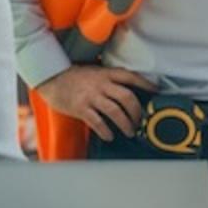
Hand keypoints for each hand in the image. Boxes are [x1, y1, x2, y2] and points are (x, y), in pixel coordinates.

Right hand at [36, 65, 156, 141]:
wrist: (51, 78)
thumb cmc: (74, 76)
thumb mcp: (95, 71)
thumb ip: (109, 78)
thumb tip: (127, 88)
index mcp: (106, 73)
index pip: (130, 76)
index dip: (145, 83)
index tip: (156, 91)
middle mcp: (101, 84)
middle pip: (127, 97)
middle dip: (137, 112)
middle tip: (140, 121)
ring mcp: (91, 96)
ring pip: (115, 111)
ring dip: (125, 124)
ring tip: (130, 131)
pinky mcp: (81, 108)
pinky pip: (97, 122)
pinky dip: (106, 130)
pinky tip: (110, 136)